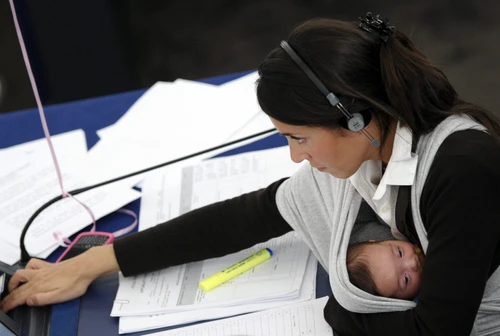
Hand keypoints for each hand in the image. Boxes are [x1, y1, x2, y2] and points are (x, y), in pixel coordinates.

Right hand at [0, 244, 118, 312]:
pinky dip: (27, 268)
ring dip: (14, 281)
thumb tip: (28, 301)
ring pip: (21, 273)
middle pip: (17, 286)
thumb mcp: (60, 296)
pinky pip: (33, 264)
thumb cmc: (76, 282)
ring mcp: (43, 270)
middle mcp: (38, 277)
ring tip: (13, 289)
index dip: (9, 304)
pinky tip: (29, 272)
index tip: (3, 309)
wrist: (86, 266)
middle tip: (4, 303)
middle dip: (8, 296)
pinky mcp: (49, 265)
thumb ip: (43, 299)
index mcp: (39, 286)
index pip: (19, 296)